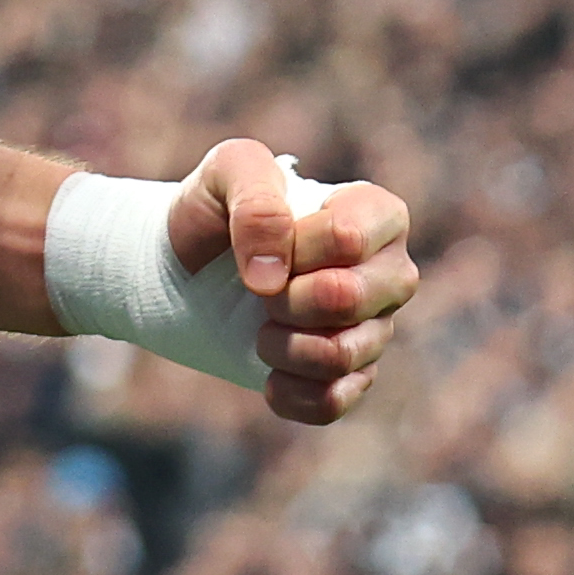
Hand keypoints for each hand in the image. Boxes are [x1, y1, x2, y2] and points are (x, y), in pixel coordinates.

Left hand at [169, 139, 417, 429]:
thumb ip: (256, 202)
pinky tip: (267, 373)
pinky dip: (289, 393)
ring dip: (282, 345)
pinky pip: (334, 402)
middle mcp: (389, 274)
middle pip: (349, 298)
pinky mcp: (349, 377)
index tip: (260, 243)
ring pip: (344, 355)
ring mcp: (374, 329)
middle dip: (285, 297)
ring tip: (260, 327)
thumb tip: (270, 277)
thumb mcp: (228, 172)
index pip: (347, 238)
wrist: (184, 263)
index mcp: (377, 215)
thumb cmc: (218, 209)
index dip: (290, 246)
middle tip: (259, 290)